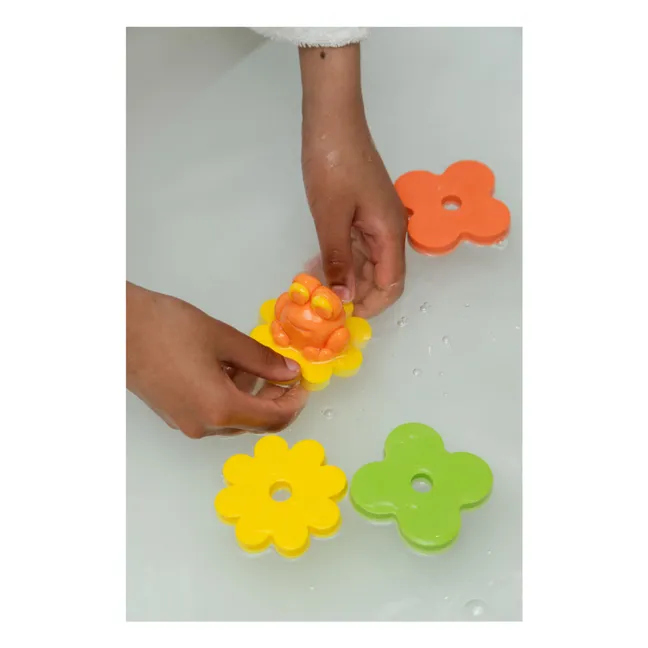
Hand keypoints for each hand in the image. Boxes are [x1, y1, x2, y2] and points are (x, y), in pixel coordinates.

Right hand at [126, 283, 307, 437]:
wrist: (115, 328)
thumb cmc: (169, 329)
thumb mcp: (223, 339)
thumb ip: (261, 359)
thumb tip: (289, 372)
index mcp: (220, 409)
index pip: (273, 419)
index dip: (294, 403)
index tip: (303, 383)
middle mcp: (204, 426)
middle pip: (255, 422)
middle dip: (275, 398)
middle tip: (285, 370)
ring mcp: (186, 423)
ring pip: (234, 418)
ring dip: (252, 395)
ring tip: (253, 362)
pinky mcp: (174, 415)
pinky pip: (214, 413)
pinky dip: (229, 395)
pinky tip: (227, 367)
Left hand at [299, 44, 406, 318]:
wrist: (332, 120)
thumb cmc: (333, 165)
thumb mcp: (331, 217)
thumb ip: (338, 259)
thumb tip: (343, 298)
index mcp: (390, 233)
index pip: (392, 285)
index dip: (370, 306)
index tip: (341, 316)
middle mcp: (389, 231)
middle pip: (380, 277)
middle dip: (355, 295)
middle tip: (322, 308)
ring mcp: (375, 221)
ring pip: (366, 264)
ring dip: (345, 279)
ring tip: (316, 292)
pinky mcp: (362, 214)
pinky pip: (356, 247)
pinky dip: (340, 261)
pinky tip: (318, 269)